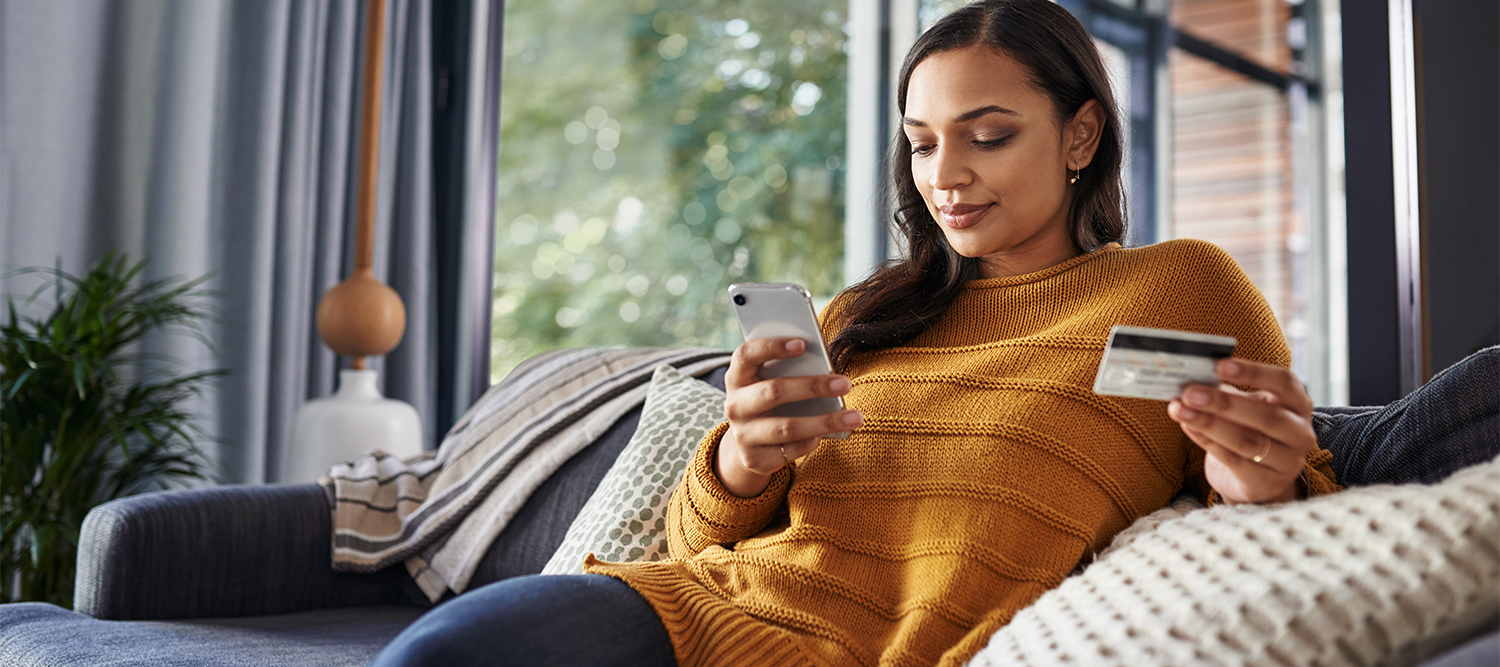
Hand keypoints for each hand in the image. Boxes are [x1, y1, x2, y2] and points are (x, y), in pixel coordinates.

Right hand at [717, 337, 863, 497]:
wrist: (748, 442)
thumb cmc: (770, 399)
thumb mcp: (770, 380)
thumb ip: (789, 369)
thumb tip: (826, 367)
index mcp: (737, 377)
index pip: (747, 355)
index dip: (772, 347)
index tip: (803, 343)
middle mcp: (734, 405)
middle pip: (773, 392)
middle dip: (812, 387)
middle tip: (845, 383)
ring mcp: (742, 435)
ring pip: (787, 427)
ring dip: (825, 421)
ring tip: (855, 417)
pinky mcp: (754, 459)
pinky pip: (791, 450)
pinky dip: (813, 441)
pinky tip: (833, 433)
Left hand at [1166, 358, 1314, 503]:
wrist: (1257, 478)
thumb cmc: (1250, 431)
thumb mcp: (1246, 408)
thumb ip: (1227, 393)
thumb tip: (1194, 379)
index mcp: (1299, 404)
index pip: (1285, 382)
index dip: (1253, 372)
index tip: (1220, 365)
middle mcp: (1301, 433)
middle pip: (1267, 416)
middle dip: (1224, 403)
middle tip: (1189, 392)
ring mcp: (1288, 462)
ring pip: (1248, 441)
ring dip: (1209, 424)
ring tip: (1180, 409)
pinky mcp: (1267, 483)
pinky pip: (1233, 460)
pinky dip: (1207, 442)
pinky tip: (1187, 427)